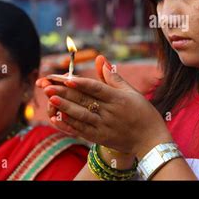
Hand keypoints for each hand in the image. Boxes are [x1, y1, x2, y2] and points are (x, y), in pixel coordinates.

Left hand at [36, 58, 171, 159]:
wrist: (150, 139)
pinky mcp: (100, 138)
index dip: (81, 83)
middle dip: (65, 92)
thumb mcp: (131, 92)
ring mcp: (104, 126)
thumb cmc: (142, 112)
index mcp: (118, 98)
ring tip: (50, 98)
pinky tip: (58, 117)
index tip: (67, 78)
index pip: (96, 89)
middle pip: (84, 100)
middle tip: (47, 84)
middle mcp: (110, 112)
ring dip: (64, 107)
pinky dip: (69, 123)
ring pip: (81, 115)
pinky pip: (82, 130)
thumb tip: (100, 59)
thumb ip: (113, 77)